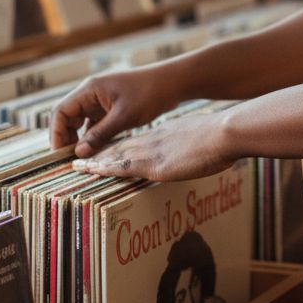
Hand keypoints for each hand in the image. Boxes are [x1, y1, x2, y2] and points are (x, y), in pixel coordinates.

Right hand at [49, 67, 180, 156]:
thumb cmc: (149, 94)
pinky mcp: (111, 108)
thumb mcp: (124, 117)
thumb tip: (79, 153)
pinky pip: (96, 124)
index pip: (61, 112)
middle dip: (66, 138)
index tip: (59, 154)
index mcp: (89, 90)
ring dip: (80, 139)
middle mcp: (91, 94)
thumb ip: (100, 135)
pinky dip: (94, 137)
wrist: (173, 82)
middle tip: (70, 160)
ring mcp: (101, 101)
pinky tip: (97, 151)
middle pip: (68, 117)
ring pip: (82, 122)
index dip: (56, 133)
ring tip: (82, 159)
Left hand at [72, 112, 237, 183]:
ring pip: (115, 154)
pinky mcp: (153, 164)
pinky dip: (103, 168)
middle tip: (80, 158)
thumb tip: (201, 151)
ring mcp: (152, 150)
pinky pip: (121, 166)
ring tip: (75, 165)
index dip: (120, 146)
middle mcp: (154, 140)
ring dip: (94, 161)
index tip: (106, 151)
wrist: (226, 132)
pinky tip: (88, 171)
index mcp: (167, 133)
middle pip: (120, 145)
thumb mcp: (206, 138)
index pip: (137, 141)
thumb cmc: (225, 136)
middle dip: (100, 152)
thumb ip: (197, 145)